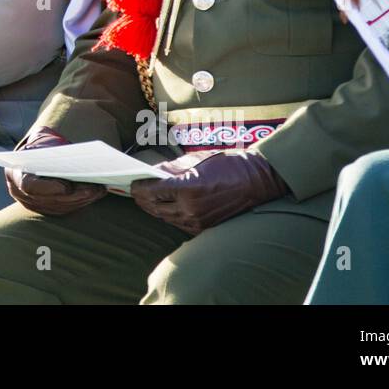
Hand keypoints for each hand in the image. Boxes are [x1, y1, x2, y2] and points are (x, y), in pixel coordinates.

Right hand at [5, 127, 106, 216]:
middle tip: (94, 189)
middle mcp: (19, 193)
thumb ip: (52, 151)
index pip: (30, 186)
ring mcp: (30, 203)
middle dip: (74, 196)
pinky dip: (79, 203)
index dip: (49, 188)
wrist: (34, 154)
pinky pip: (62, 210)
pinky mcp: (42, 209)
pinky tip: (93, 195)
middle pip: (50, 200)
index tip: (67, 187)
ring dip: (81, 200)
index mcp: (15, 173)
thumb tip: (77, 160)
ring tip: (98, 191)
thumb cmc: (40, 146)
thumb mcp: (42, 142)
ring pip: (58, 207)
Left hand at [129, 149, 289, 235]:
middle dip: (142, 200)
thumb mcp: (196, 161)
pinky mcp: (204, 228)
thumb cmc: (227, 165)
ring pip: (165, 218)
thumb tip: (152, 173)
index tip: (133, 183)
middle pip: (155, 208)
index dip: (139, 188)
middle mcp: (190, 209)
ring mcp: (197, 221)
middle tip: (135, 192)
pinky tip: (164, 207)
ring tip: (146, 200)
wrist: (256, 181)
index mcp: (187, 189)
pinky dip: (169, 215)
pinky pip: (179, 223)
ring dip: (154, 209)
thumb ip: (171, 169)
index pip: (152, 191)